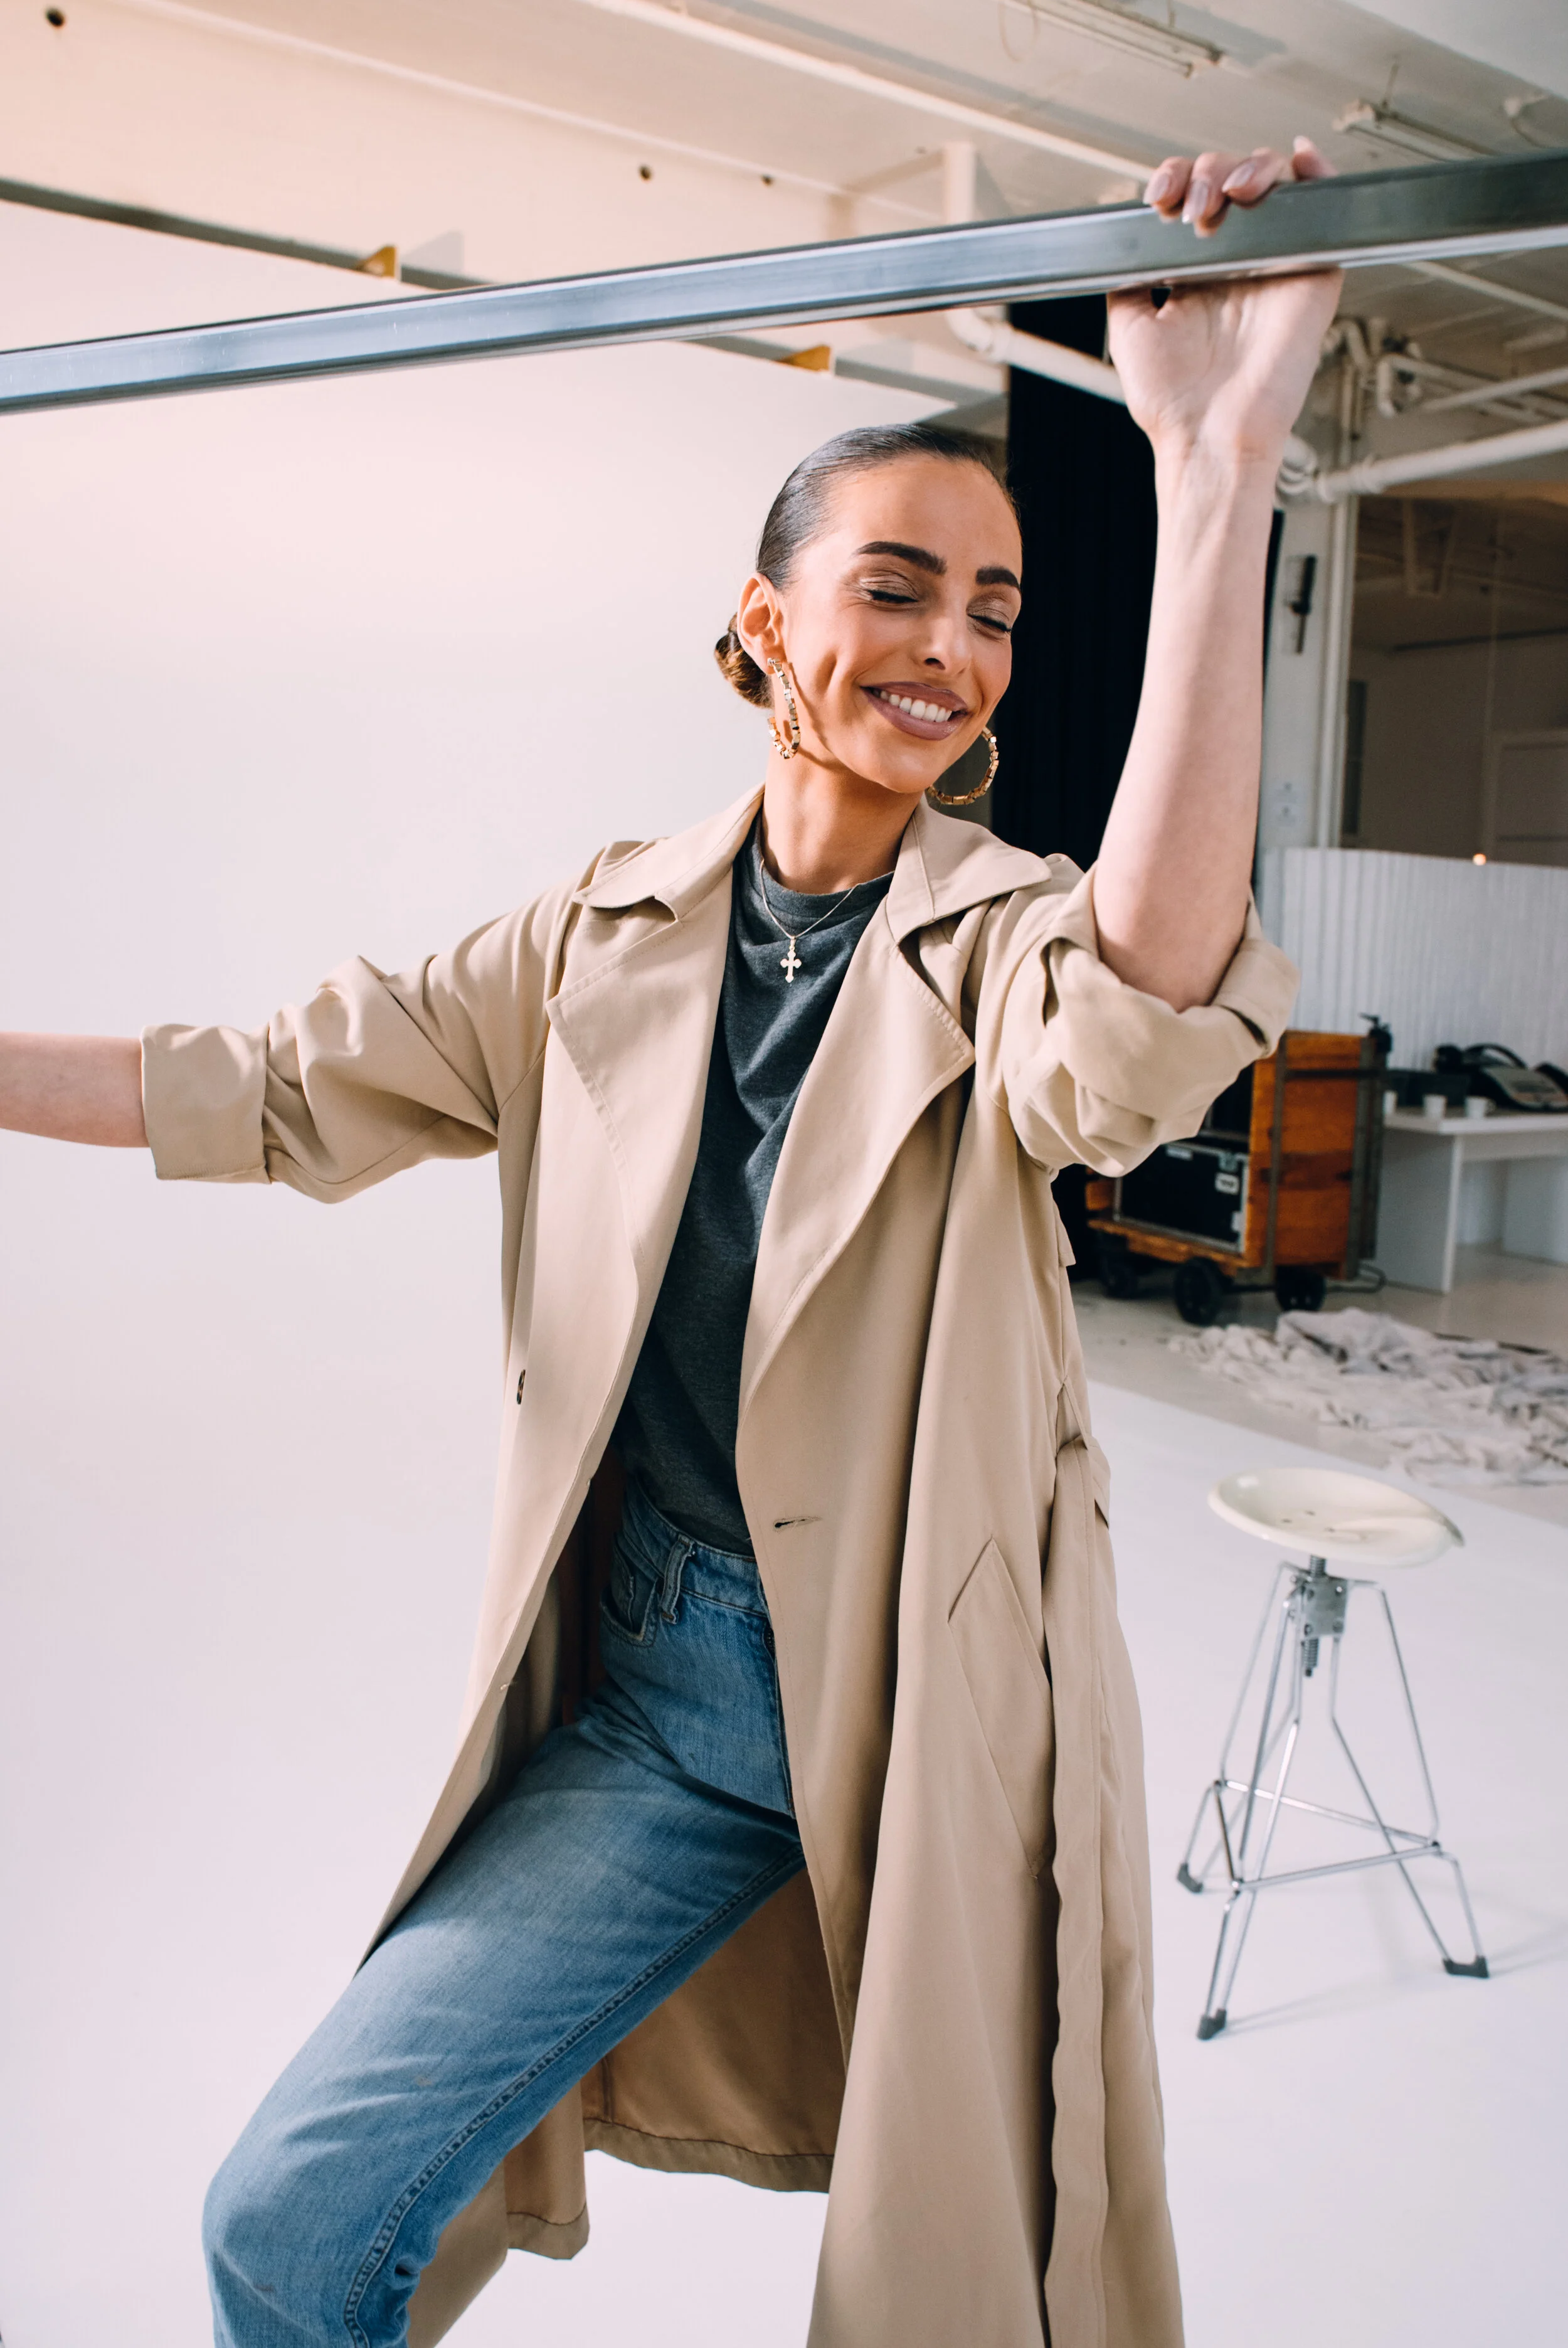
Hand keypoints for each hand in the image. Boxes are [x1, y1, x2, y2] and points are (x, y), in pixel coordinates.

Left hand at [1108, 138, 1342, 470]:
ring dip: (1249, 168)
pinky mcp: (1313, 275)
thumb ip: (1128, 279)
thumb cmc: (1172, 403)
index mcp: (1199, 271)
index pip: (1194, 196)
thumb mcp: (1130, 328)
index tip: (1159, 197)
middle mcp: (1239, 263)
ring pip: (1275, 184)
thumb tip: (1123, 241)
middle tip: (1192, 208)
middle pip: (1233, 179)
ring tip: (1228, 195)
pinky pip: (1325, 211)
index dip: (1178, 179)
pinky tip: (1299, 158)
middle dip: (1208, 173)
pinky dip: (1318, 173)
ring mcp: (1276, 265)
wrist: (1208, 436)